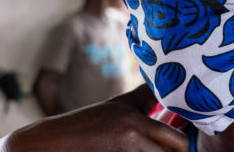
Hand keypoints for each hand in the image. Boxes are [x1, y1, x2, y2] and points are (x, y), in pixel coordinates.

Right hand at [5, 85, 188, 151]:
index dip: (185, 142)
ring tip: (150, 150)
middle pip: (177, 148)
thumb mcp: (115, 106)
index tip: (185, 144)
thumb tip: (167, 87)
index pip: (177, 132)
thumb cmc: (83, 125)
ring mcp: (124, 150)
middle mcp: (132, 130)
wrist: (48, 143)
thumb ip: (143, 100)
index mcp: (134, 114)